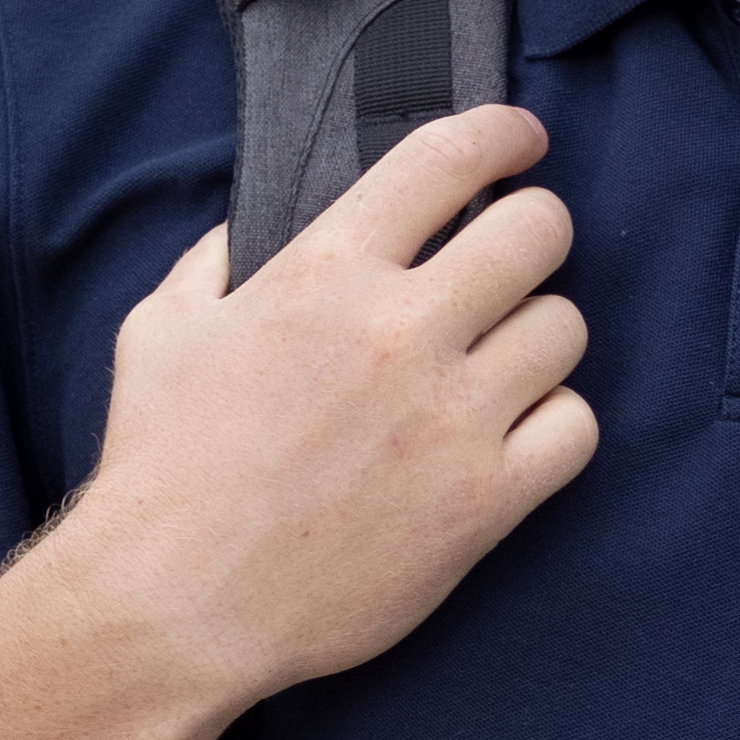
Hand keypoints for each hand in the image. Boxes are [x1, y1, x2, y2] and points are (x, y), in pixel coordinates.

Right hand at [60, 104, 594, 703]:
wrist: (173, 604)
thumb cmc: (161, 467)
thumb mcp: (162, 326)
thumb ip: (221, 256)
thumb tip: (265, 224)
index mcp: (324, 270)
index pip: (447, 158)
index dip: (502, 135)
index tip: (520, 140)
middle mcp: (400, 330)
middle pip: (537, 232)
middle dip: (534, 232)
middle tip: (515, 258)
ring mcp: (451, 417)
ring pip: (565, 329)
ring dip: (539, 335)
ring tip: (500, 360)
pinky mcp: (483, 500)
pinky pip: (577, 428)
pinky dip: (555, 425)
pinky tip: (514, 433)